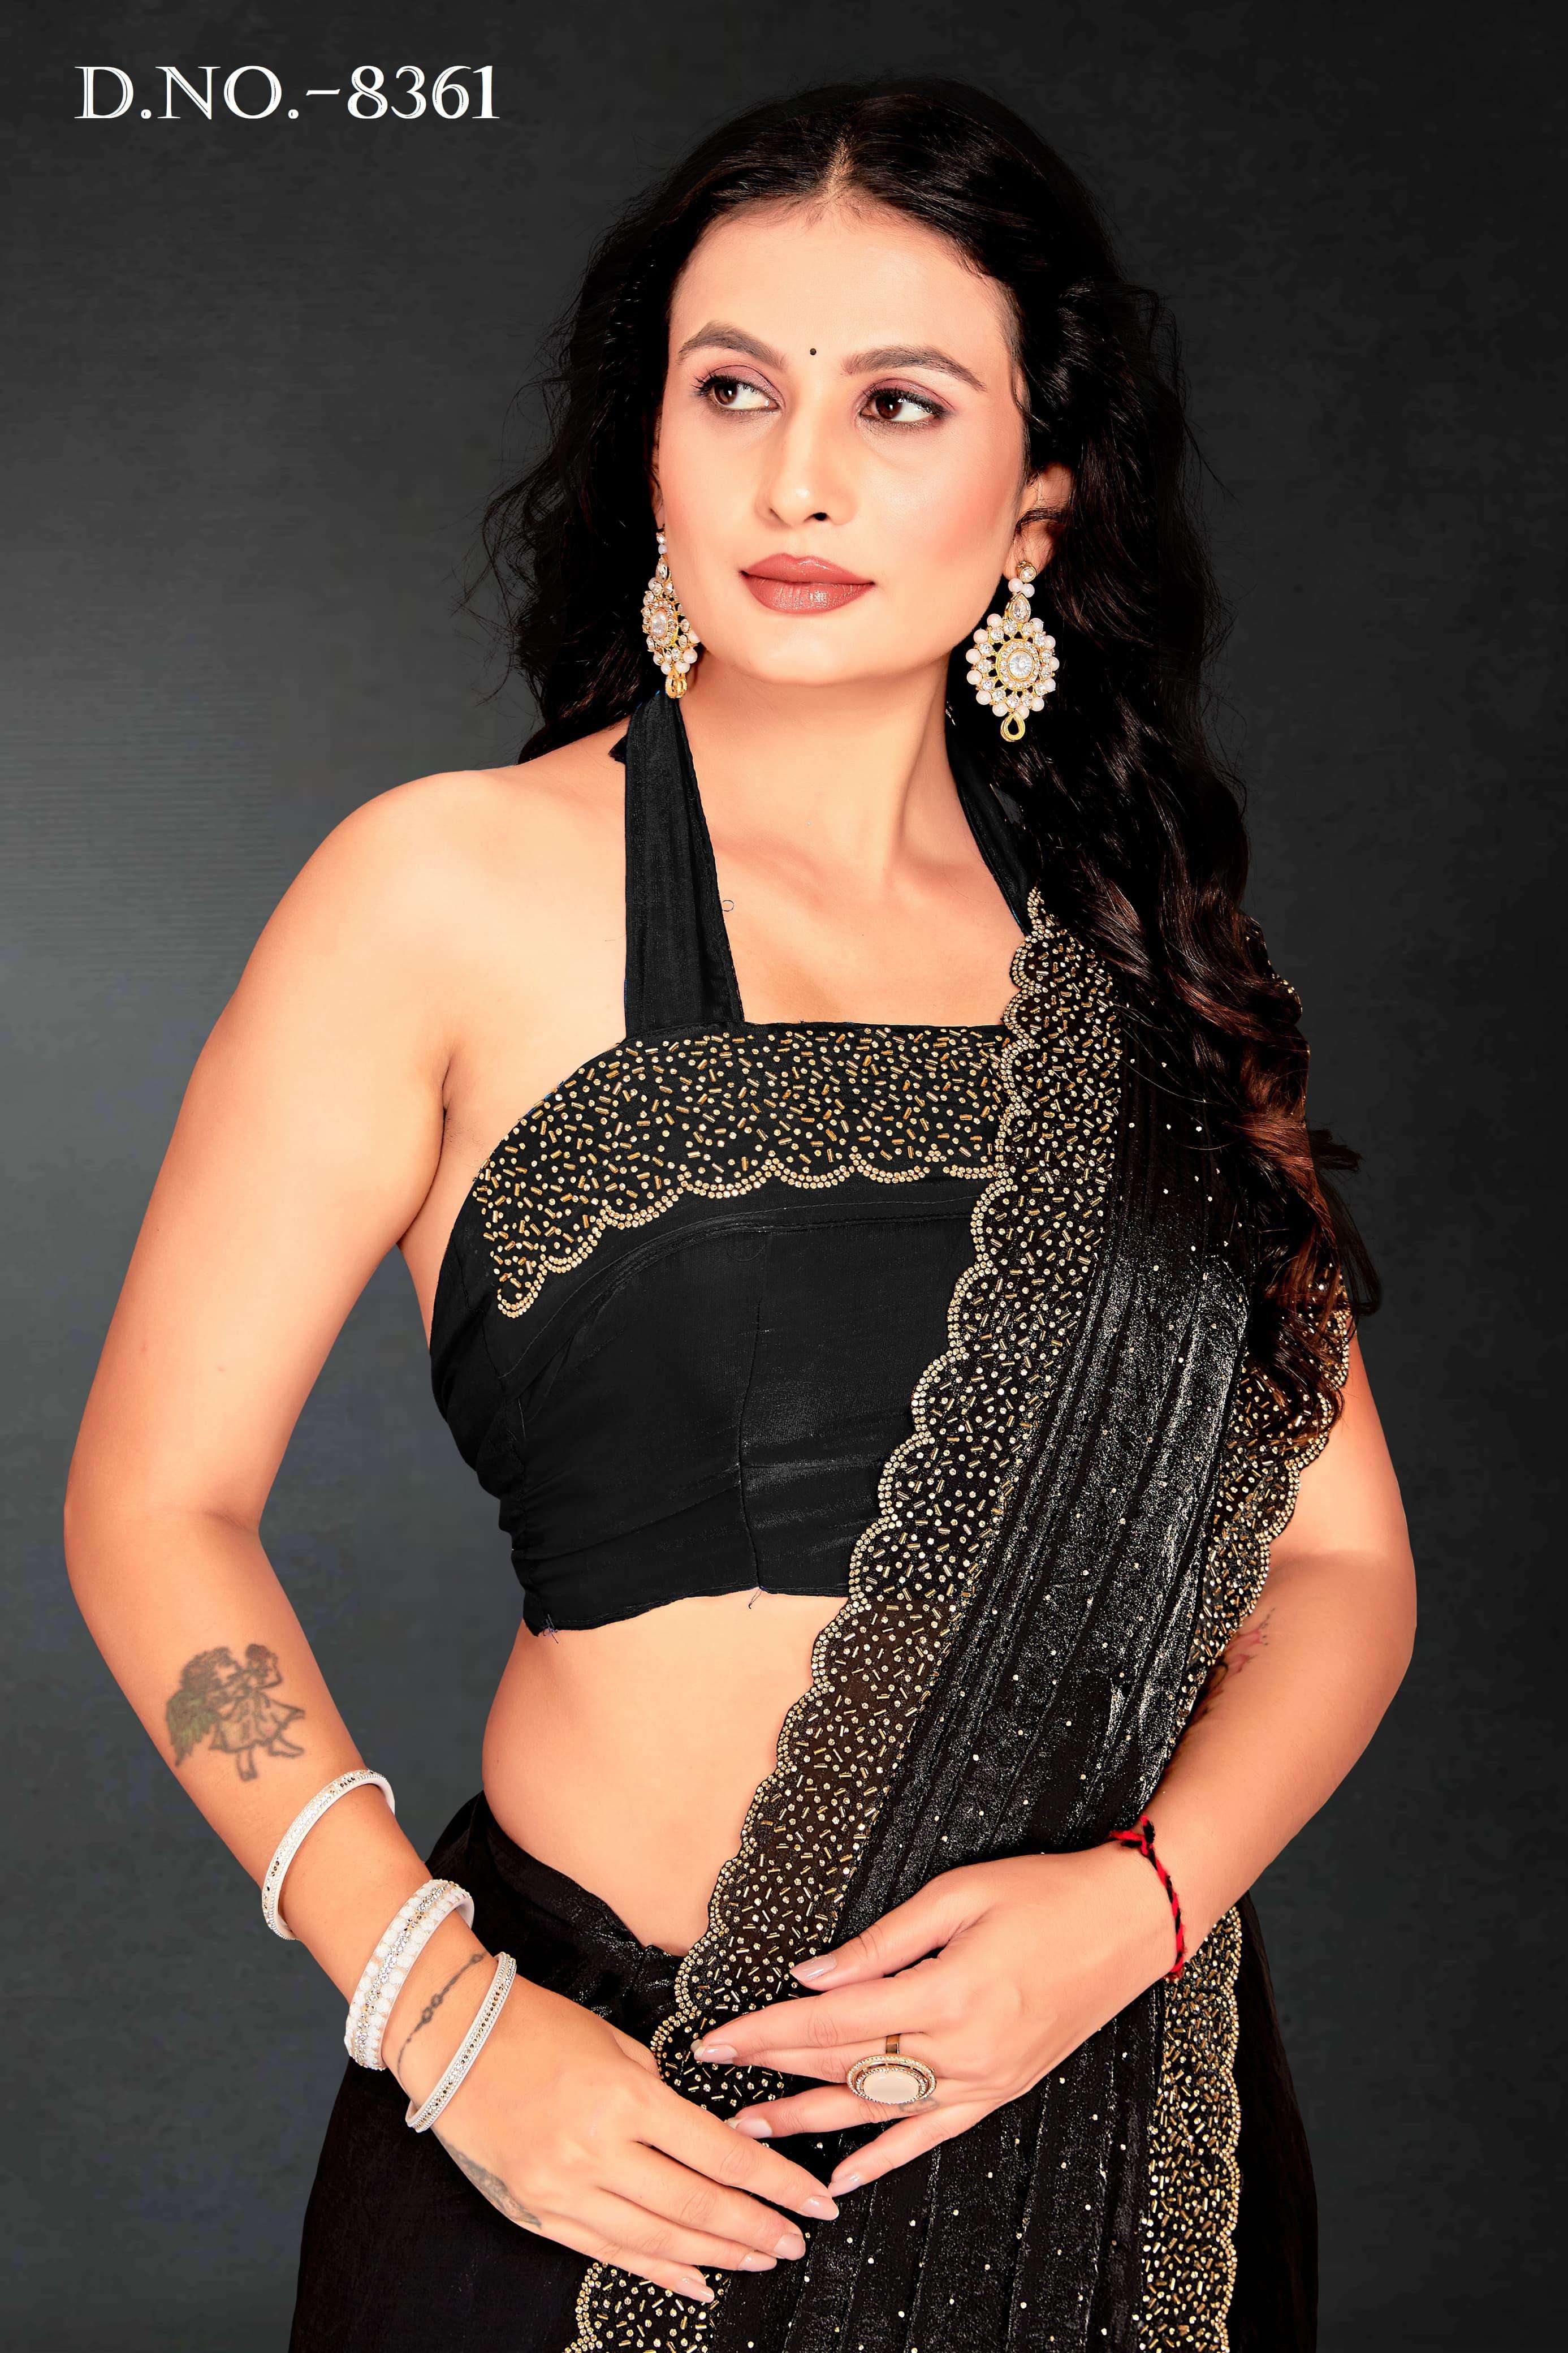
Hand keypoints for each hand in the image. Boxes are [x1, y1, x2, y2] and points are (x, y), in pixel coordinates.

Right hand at [390, 1964, 841, 2305]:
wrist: (454, 2038)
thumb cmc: (538, 2026)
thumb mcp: (615, 2044)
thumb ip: (660, 2095)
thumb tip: (707, 2140)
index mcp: (624, 2100)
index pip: (719, 2154)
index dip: (774, 2182)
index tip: (812, 2198)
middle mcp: (596, 2152)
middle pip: (696, 2205)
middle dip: (755, 2227)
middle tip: (795, 2239)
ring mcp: (565, 2189)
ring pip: (657, 2239)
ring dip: (716, 2254)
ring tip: (759, 2258)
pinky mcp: (540, 2211)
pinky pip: (609, 2252)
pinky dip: (658, 2271)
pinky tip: (696, 2281)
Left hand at [689, 1845, 1175, 2197]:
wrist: (1128, 1923)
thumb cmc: (1046, 1895)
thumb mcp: (958, 1895)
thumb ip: (881, 1942)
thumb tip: (814, 1974)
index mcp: (946, 1993)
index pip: (833, 2020)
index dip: (768, 2030)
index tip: (718, 2036)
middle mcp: (962, 2049)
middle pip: (846, 2064)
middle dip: (774, 2068)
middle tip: (716, 2074)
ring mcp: (983, 2078)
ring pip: (878, 2109)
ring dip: (811, 2119)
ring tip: (752, 2129)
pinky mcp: (1000, 2090)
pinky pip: (932, 2135)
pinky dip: (885, 2158)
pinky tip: (844, 2175)